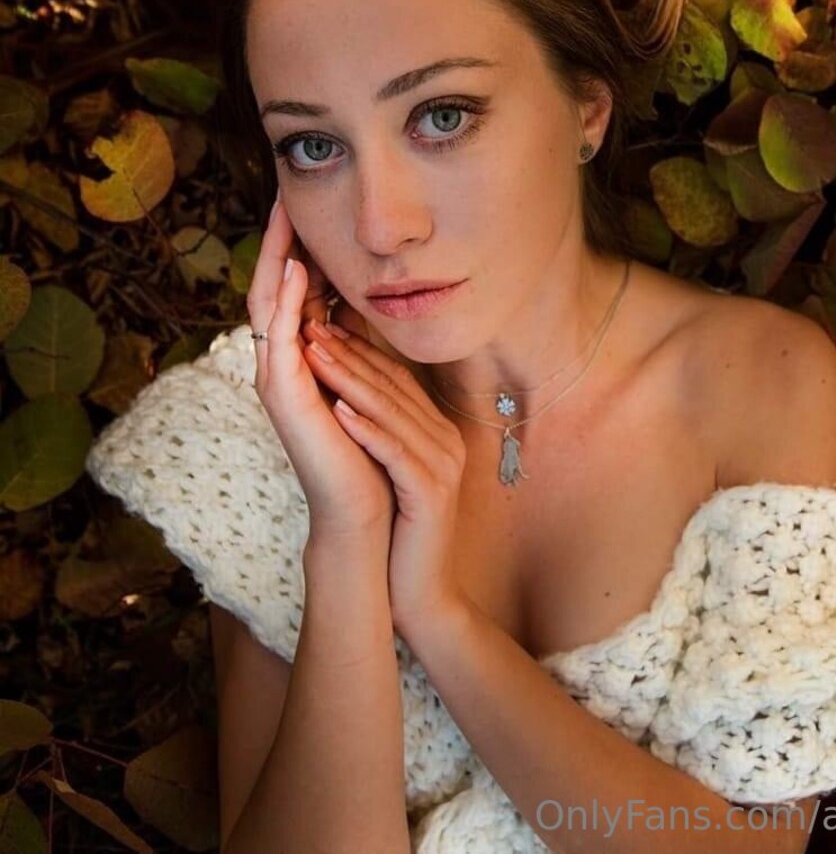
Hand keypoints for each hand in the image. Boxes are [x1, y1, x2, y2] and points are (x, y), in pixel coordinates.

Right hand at [246, 189, 395, 541]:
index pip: (293, 293)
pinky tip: (297, 272)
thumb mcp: (369, 383)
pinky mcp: (285, 400)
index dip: (297, 250)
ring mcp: (279, 382)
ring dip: (275, 262)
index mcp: (303, 362)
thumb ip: (359, 348)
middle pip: (272, 291)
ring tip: (283, 217)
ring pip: (267, 308)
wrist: (369, 507)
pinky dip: (285, 305)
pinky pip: (279, 340)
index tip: (305, 207)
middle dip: (279, 244)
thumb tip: (367, 305)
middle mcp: (283, 366)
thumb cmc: (372, 448)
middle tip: (284, 196)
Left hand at [296, 318, 469, 639]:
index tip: (317, 324)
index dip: (356, 349)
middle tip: (308, 324)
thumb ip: (379, 430)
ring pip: (391, 412)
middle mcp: (446, 440)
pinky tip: (336, 409)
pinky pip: (395, 452)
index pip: (395, 378)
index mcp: (437, 430)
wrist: (418, 593)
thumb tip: (343, 389)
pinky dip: (366, 429)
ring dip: (349, 379)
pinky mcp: (431, 492)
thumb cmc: (396, 531)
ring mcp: (443, 465)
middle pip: (392, 387)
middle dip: (347, 353)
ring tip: (312, 353)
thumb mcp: (388, 470)